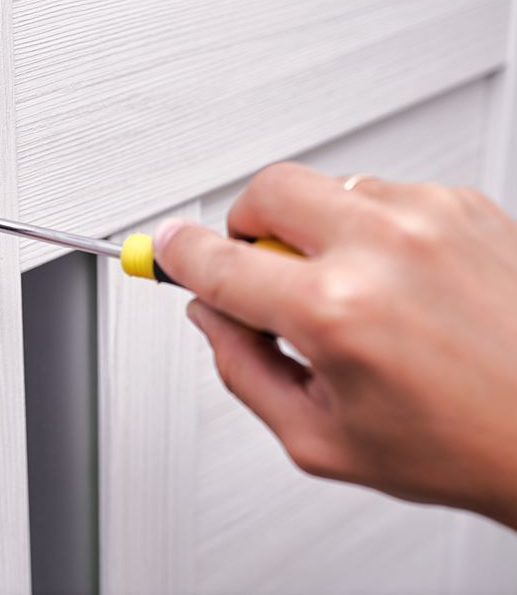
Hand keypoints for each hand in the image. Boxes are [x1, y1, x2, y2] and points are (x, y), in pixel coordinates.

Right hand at [154, 163, 516, 528]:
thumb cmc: (464, 444)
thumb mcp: (322, 439)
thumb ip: (244, 370)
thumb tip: (211, 317)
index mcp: (336, 311)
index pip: (219, 263)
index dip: (178, 254)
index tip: (167, 248)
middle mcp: (382, 246)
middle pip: (267, 191)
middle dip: (246, 227)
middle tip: (262, 269)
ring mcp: (429, 215)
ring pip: (327, 190)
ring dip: (316, 232)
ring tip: (354, 291)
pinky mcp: (466, 204)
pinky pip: (383, 195)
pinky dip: (372, 230)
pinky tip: (399, 282)